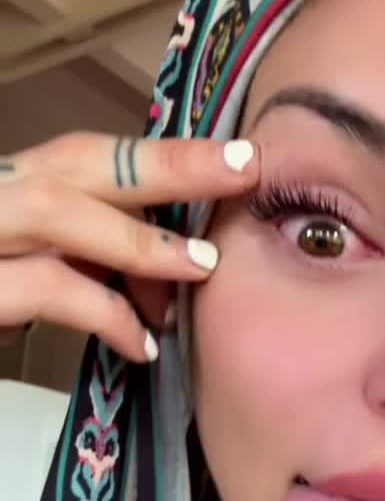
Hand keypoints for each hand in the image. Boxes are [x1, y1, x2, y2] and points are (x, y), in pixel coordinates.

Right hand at [0, 132, 258, 361]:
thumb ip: (74, 262)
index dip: (159, 156)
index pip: (80, 158)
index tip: (234, 159)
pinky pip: (43, 288)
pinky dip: (101, 311)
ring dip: (138, 239)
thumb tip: (159, 278)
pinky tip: (141, 344)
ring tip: (201, 267)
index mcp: (3, 188)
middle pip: (77, 162)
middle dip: (168, 164)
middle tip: (244, 168)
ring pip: (56, 211)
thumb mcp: (21, 273)